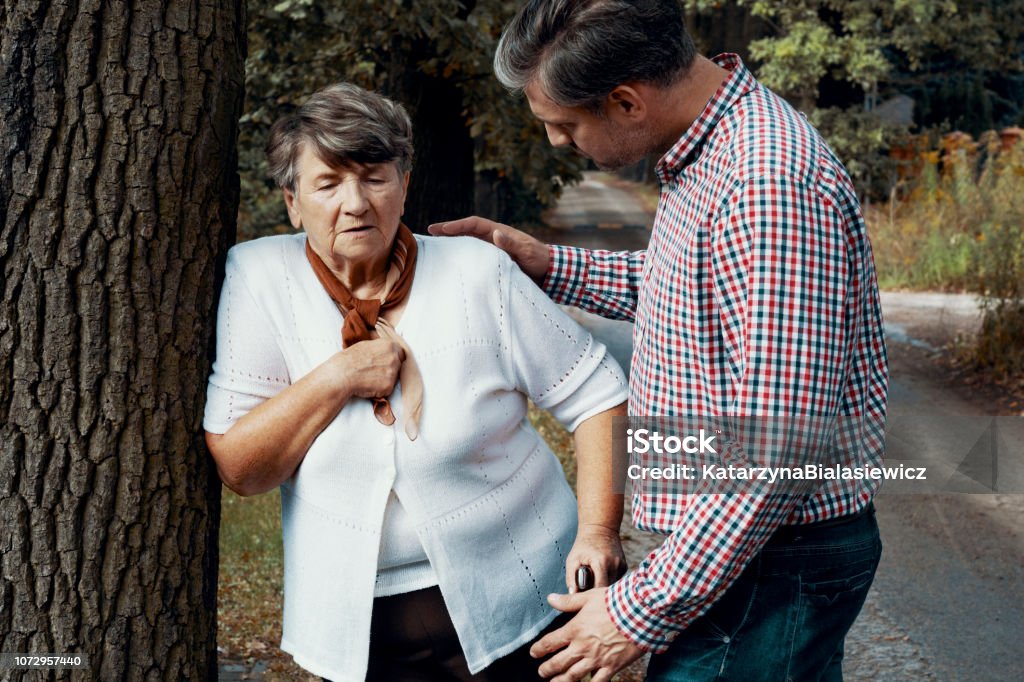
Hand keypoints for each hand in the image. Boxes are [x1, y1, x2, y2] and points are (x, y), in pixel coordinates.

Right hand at [336, 338, 403, 398]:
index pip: (400, 352)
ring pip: (394, 377)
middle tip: (375, 371)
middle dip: (390, 368)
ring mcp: (392, 372)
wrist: (341, 374)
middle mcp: (394, 358)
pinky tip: (369, 385)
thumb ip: (380, 347)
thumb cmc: (350, 359)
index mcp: (389, 345)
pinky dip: (381, 389)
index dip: (393, 358)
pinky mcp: (389, 386)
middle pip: (398, 365)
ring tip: (370, 377)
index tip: (385, 362)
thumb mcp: (366, 345)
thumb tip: (387, 350)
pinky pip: (388, 388)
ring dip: (385, 379)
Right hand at [427, 216, 549, 282]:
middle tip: (429, 233)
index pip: (473, 224)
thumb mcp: (526, 251)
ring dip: (453, 244)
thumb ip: (511, 243)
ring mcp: (492, 250)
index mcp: (499, 232)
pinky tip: (452, 264)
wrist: (549, 272)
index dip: (456, 225)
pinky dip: (462, 258)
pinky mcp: (493, 262)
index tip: (440, 229)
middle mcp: (493, 239)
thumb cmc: (539, 259)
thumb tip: (495, 233)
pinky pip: (474, 258)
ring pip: (468, 244)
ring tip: (435, 247)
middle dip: (448, 231)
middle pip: (466, 232)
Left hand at [531, 589, 644, 681]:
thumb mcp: (588, 598)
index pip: (550, 642)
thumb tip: (550, 598)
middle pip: (558, 663)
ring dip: (561, 681)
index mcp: (575, 629)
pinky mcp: (612, 666)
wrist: (639, 613)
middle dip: (547, 669)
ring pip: (573, 676)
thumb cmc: (615, 603)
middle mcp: (583, 647)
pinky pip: (598, 681)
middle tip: (541, 672)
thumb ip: (568, 602)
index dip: (539, 649)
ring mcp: (597, 659)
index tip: (533, 653)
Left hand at [566, 524, 625, 592]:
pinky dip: (609, 581)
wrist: (600, 528)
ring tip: (594, 583)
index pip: (599, 588)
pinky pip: (616, 581)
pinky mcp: (624, 567)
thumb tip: (572, 595)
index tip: (584, 600)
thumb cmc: (583, 545)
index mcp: (601, 563)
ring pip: (613, 587)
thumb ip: (571, 577)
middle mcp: (615, 565)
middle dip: (597, 594)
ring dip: (603, 588)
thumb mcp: (573, 559)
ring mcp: (621, 566)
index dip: (591, 597)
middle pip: (607, 590)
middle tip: (588, 594)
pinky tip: (602, 576)